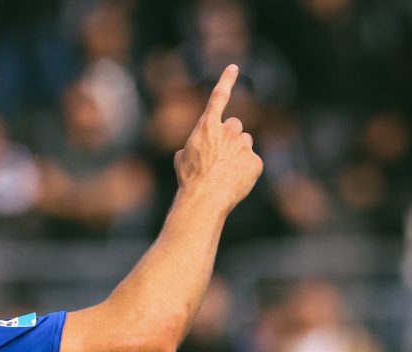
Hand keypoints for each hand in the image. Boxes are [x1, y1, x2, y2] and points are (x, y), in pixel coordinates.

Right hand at [174, 64, 262, 214]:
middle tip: (220, 154)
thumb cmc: (189, 179)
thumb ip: (194, 146)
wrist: (205, 198)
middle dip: (229, 135)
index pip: (219, 97)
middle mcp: (228, 131)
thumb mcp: (181, 159)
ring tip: (225, 171)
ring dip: (237, 151)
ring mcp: (244, 146)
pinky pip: (252, 161)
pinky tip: (233, 181)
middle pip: (235, 125)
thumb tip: (199, 149)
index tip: (234, 67)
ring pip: (245, 143)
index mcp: (207, 127)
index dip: (226, 80)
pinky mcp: (256, 161)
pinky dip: (245, 169)